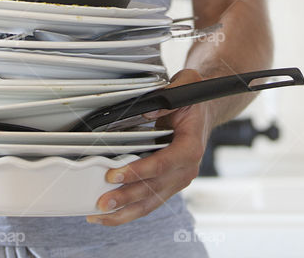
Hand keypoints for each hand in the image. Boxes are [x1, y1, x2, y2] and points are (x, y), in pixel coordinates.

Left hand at [88, 69, 212, 225]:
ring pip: (150, 203)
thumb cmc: (193, 103)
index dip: (138, 171)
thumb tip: (147, 109)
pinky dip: (129, 211)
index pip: (163, 164)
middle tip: (102, 201)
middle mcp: (186, 169)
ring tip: (99, 216)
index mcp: (191, 147)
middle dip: (126, 197)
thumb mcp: (185, 87)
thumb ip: (168, 96)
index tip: (114, 174)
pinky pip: (148, 203)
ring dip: (124, 212)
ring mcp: (177, 181)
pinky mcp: (168, 186)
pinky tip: (109, 215)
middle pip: (154, 189)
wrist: (204, 114)